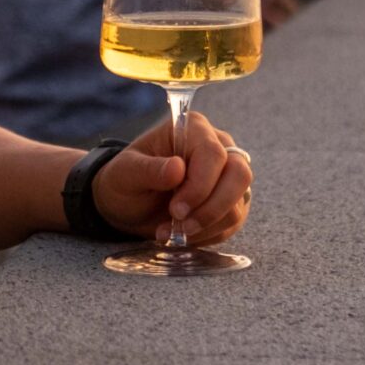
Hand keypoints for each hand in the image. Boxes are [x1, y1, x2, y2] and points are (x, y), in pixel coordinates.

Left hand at [90, 110, 253, 245]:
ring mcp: (228, 175)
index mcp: (192, 129)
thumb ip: (149, 169)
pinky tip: (183, 235)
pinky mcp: (232, 202)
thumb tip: (178, 168)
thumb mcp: (125, 174)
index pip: (214, 154)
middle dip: (211, 208)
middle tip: (181, 226)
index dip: (200, 186)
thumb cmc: (125, 181)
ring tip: (173, 232)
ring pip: (238, 203)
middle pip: (239, 175)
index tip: (175, 210)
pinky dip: (208, 234)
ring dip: (207, 225)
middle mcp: (219, 146)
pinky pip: (233, 222)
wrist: (128, 204)